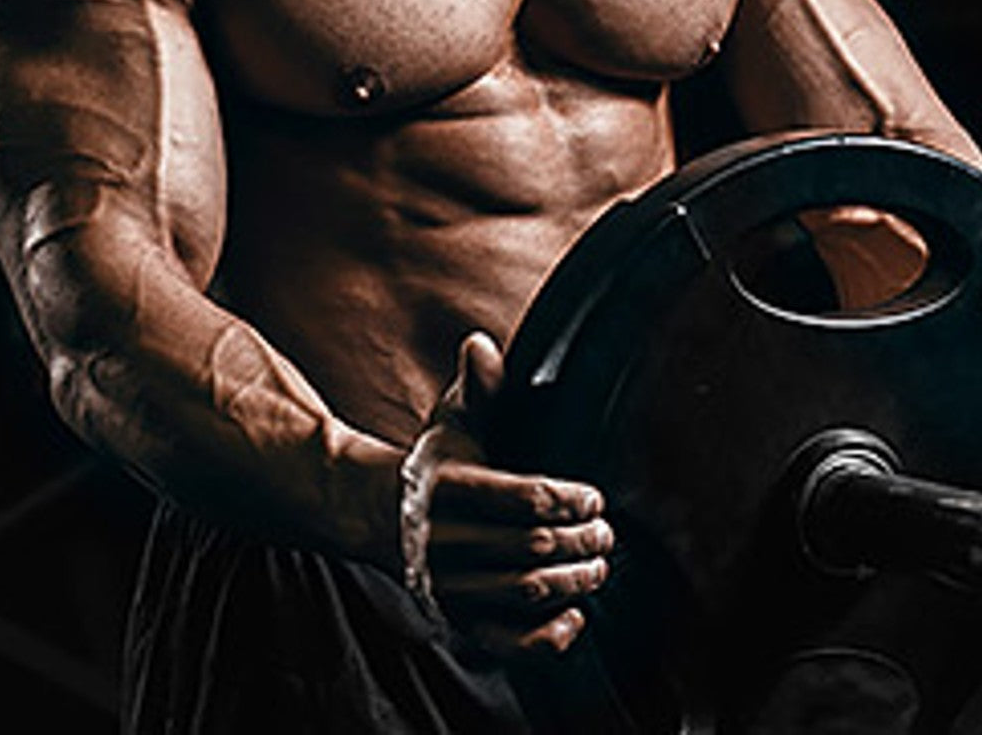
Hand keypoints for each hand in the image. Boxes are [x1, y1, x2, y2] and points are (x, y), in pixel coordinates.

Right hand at [400, 332, 613, 656]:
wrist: (373, 515)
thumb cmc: (432, 463)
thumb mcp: (450, 422)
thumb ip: (476, 387)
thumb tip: (481, 341)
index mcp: (447, 486)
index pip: (521, 496)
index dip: (566, 498)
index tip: (593, 496)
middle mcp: (443, 540)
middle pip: (530, 546)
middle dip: (580, 540)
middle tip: (607, 533)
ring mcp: (448, 584)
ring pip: (522, 592)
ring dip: (572, 582)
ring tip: (600, 565)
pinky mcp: (454, 618)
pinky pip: (502, 641)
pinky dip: (543, 639)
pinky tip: (575, 620)